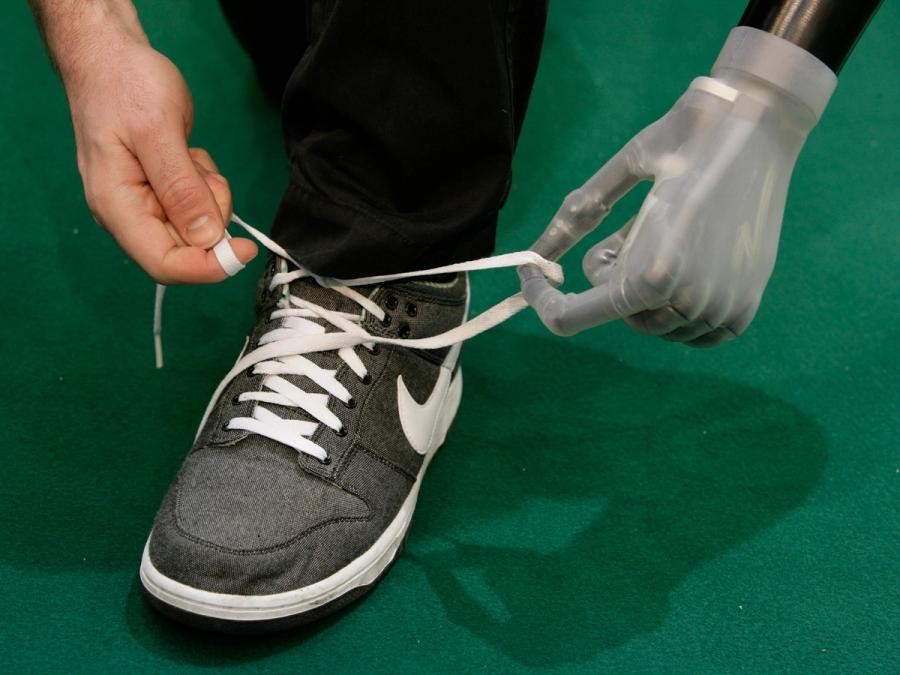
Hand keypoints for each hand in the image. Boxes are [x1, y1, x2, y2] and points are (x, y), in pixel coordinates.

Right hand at [65, 35, 255, 282]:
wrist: (110, 57)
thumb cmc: (125, 86)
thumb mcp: (158, 132)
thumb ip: (181, 189)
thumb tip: (206, 238)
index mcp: (117, 207)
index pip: (164, 264)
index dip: (208, 267)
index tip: (244, 248)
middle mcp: (128, 215)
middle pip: (185, 250)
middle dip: (210, 218)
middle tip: (203, 172)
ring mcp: (145, 205)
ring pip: (197, 228)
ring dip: (209, 197)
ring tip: (191, 156)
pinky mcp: (161, 193)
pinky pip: (198, 206)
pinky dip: (205, 185)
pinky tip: (189, 155)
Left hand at [520, 28, 835, 346]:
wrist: (764, 124)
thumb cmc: (689, 137)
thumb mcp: (626, 166)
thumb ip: (578, 212)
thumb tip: (533, 252)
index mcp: (650, 273)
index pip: (569, 318)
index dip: (543, 298)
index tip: (534, 275)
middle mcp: (686, 301)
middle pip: (615, 314)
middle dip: (609, 277)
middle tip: (627, 230)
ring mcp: (720, 308)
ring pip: (653, 323)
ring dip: (645, 288)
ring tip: (666, 234)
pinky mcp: (744, 308)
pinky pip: (691, 332)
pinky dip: (676, 306)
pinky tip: (685, 262)